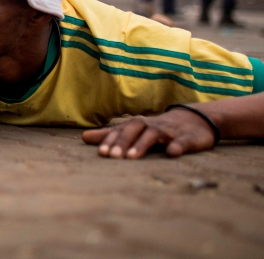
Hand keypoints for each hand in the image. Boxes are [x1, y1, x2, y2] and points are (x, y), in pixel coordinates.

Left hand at [82, 109, 216, 158]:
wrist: (194, 120)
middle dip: (123, 142)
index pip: (121, 131)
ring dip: (142, 144)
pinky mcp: (189, 138)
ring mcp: (170, 132)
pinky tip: (171, 153)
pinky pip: (183, 141)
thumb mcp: (133, 130)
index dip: (111, 141)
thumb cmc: (157, 128)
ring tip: (132, 157)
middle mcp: (151, 126)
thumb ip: (109, 135)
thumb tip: (83, 137)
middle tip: (113, 157)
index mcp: (137, 125)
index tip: (101, 153)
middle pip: (134, 130)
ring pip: (154, 135)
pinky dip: (177, 146)